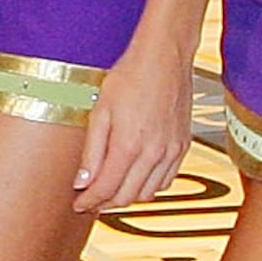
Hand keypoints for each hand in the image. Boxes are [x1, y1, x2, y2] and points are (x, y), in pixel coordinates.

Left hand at [74, 39, 194, 210]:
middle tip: (90, 200)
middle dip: (105, 203)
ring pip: (148, 193)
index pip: (105, 189)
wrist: (165, 57)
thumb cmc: (131, 76)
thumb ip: (92, 151)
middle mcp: (154, 153)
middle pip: (127, 196)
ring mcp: (172, 151)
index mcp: (129, 145)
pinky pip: (166, 180)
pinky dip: (149, 186)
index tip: (78, 203)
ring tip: (110, 190)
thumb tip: (82, 182)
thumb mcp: (100, 111)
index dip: (89, 201)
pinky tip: (136, 178)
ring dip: (127, 197)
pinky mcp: (183, 146)